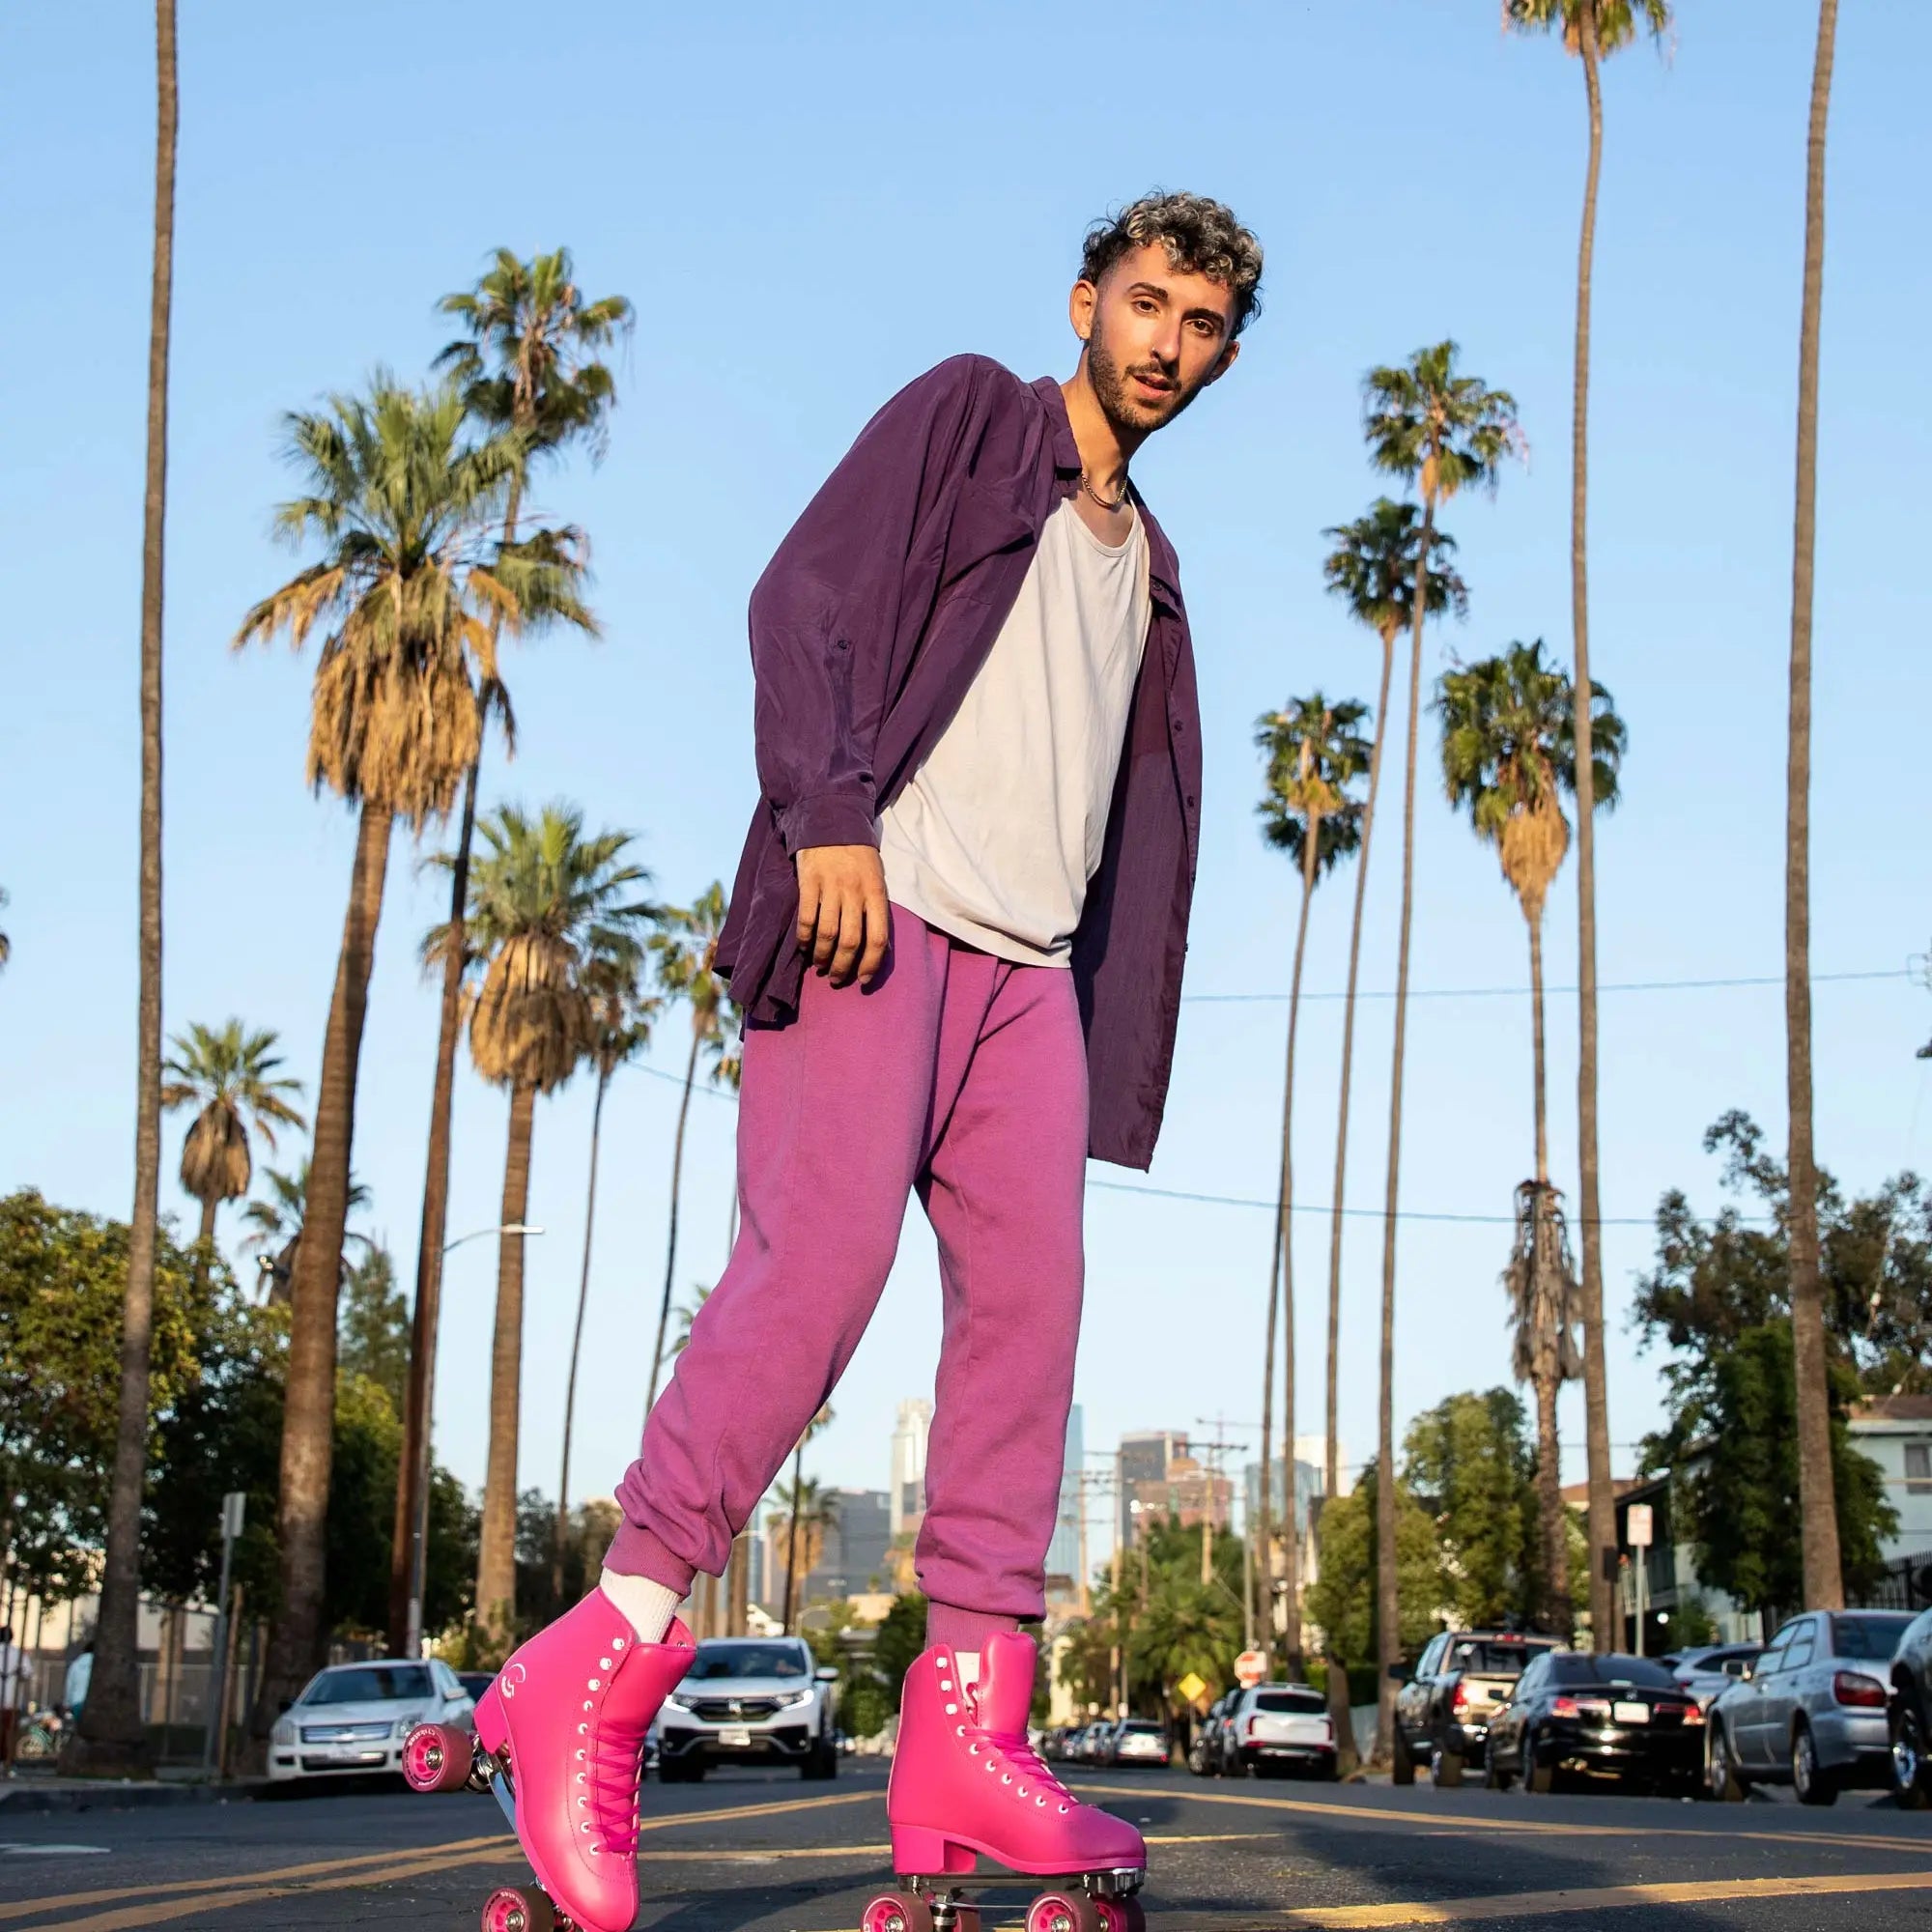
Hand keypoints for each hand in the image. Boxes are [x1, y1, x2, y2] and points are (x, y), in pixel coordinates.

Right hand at [795, 845, 889, 986]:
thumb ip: (876, 909)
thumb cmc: (858, 857)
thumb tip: (879, 949)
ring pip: (827, 934)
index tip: (862, 980)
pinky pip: (806, 918)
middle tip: (836, 977)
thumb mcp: (876, 879)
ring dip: (822, 956)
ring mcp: (831, 887)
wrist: (833, 820)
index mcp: (876, 893)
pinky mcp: (809, 882)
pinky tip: (804, 946)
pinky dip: (804, 938)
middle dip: (842, 966)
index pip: (878, 937)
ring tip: (819, 964)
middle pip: (851, 941)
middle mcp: (855, 892)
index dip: (870, 964)